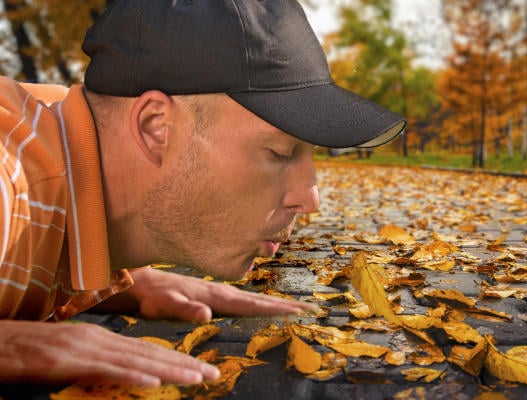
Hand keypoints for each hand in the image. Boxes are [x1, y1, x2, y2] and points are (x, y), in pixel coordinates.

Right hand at [0, 320, 219, 385]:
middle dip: (184, 365)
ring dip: (170, 371)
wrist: (0, 341)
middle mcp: (101, 340)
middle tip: (213, 375)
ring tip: (197, 378)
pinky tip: (152, 383)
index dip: (176, 359)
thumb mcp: (70, 355)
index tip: (199, 368)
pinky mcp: (69, 361)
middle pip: (150, 354)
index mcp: (102, 338)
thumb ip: (97, 362)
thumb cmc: (30, 350)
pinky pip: (106, 370)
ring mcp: (86, 349)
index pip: (147, 350)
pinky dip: (131, 376)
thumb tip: (120, 373)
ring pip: (137, 361)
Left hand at [125, 267, 315, 322]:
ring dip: (276, 304)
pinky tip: (263, 307)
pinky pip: (244, 300)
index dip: (277, 309)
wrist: (143, 281)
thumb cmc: (153, 296)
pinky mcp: (215, 294)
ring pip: (255, 299)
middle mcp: (224, 292)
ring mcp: (220, 292)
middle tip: (310, 309)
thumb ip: (184, 309)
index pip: (253, 305)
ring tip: (296, 308)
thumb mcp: (165, 305)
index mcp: (218, 296)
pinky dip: (260, 304)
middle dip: (286, 305)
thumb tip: (206, 314)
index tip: (300, 311)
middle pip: (261, 300)